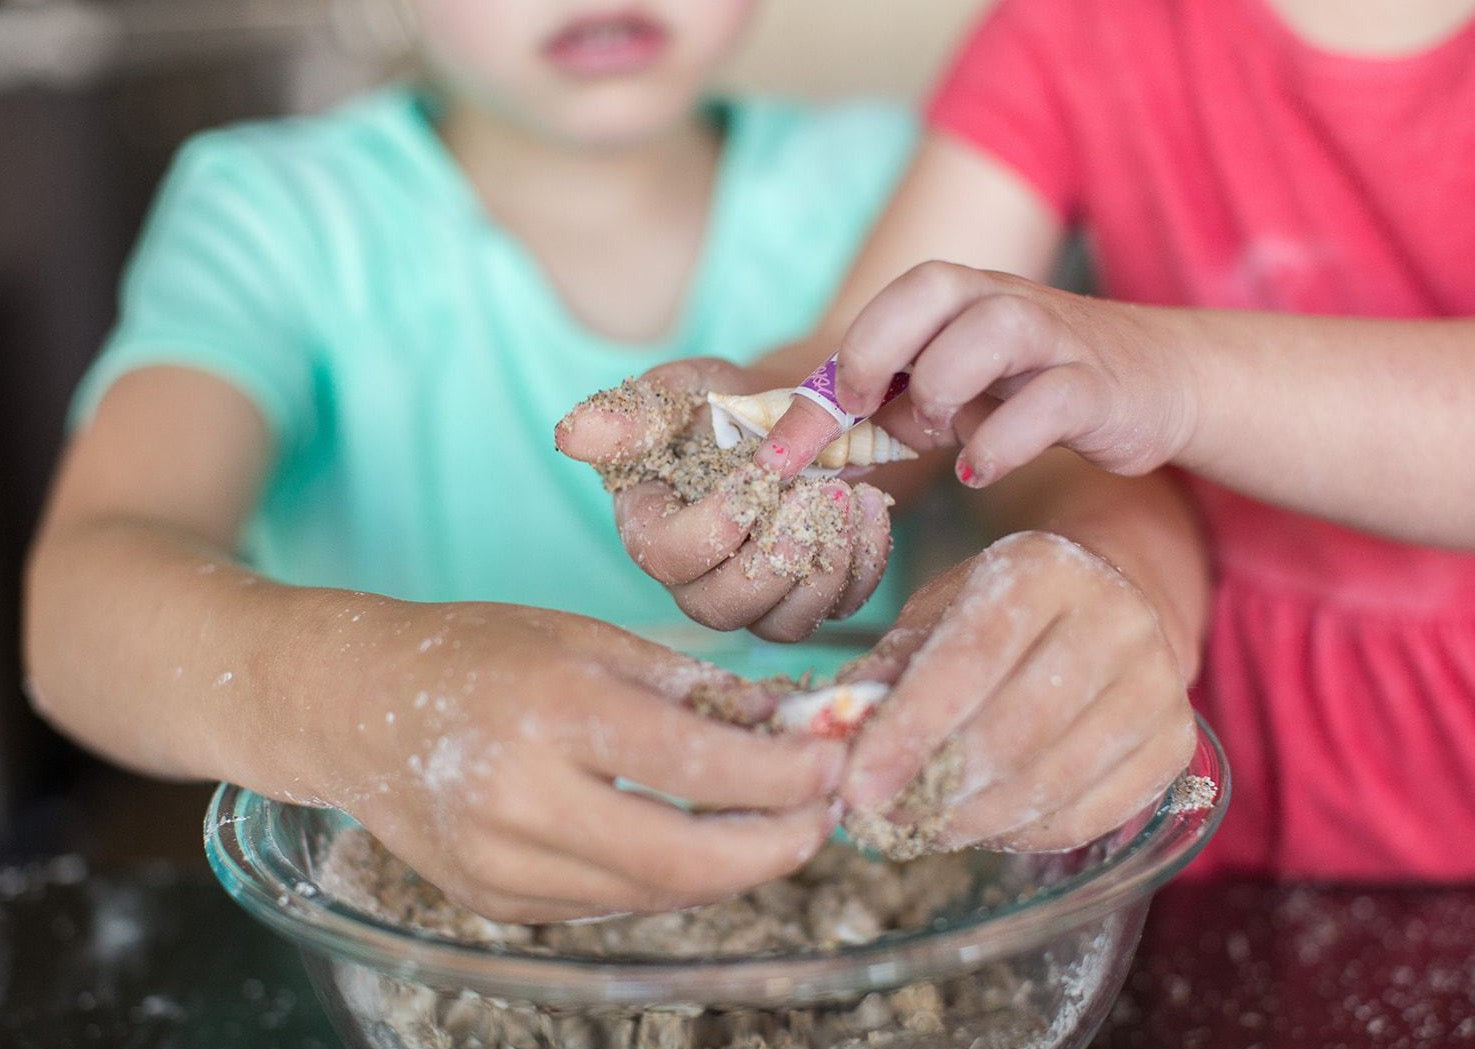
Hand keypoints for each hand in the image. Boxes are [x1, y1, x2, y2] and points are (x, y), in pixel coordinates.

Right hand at [308, 599, 845, 921]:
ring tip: (777, 828)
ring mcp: (500, 863)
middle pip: (680, 857)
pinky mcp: (492, 902)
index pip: (693, 763)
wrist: (354, 708)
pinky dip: (668, 880)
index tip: (834, 764)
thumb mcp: (586, 638)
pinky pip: (608, 906)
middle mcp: (520, 796)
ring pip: (651, 894)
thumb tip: (789, 724)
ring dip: (730, 869)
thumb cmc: (478, 652)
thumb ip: (689, 687)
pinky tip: (701, 845)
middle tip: (824, 820)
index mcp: (551, 710)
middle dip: (773, 847)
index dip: (780, 774)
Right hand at [555, 358, 893, 640]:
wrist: (790, 416)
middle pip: (725, 608)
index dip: (716, 527)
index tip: (760, 475)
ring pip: (784, 623)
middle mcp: (698, 579)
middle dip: (778, 557)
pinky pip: (839, 609)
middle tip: (820, 494)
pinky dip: (864, 564)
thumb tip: (574, 431)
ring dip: (826, 567)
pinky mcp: (809, 597)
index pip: (669, 559)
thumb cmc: (724, 404)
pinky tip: (874, 507)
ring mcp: (756, 597)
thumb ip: (636, 410)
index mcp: (653, 530)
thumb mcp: (683, 391)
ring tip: (850, 500)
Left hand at [815, 263, 1197, 489]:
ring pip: (993, 331)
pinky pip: (1052, 402)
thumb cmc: (1032, 387)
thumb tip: (804, 453)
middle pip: (932, 288)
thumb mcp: (951, 394)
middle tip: (863, 411)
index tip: (800, 435)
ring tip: (935, 434)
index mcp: (960, 297)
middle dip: (878, 349)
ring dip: (943, 388)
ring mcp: (1057, 341)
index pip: (889, 307)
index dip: (840, 363)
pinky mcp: (1100, 387)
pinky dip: (1003, 441)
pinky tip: (978, 470)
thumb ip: (886, 413)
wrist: (1157, 382)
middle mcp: (1005, 302)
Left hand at [839, 531, 1195, 851]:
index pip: (968, 661)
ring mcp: (1159, 683)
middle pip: (1015, 730)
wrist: (1108, 601)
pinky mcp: (1175, 742)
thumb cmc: (999, 612)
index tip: (857, 787)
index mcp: (1043, 568)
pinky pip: (1091, 815)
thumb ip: (888, 668)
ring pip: (1053, 782)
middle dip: (938, 787)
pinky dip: (1025, 834)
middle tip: (886, 815)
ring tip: (925, 825)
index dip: (909, 732)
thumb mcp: (937, 613)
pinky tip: (984, 824)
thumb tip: (832, 733)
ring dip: (974, 820)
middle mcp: (1116, 617)